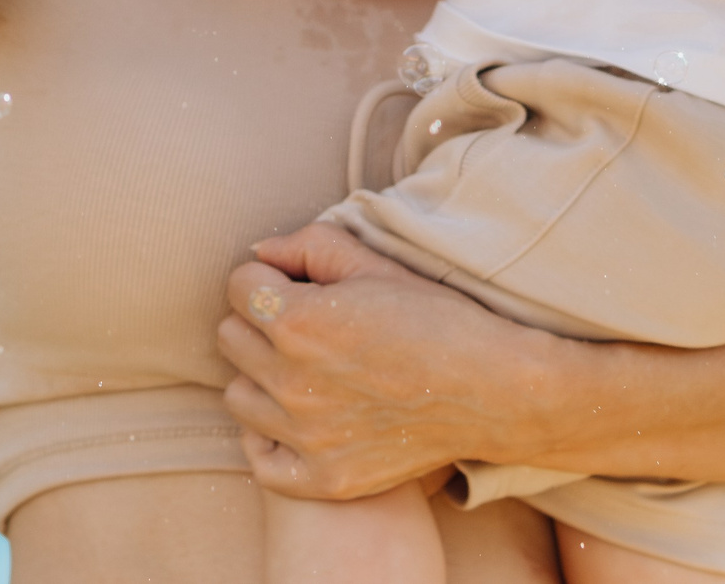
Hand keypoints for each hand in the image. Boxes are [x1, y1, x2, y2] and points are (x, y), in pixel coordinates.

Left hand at [216, 223, 552, 499]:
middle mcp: (291, 382)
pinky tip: (304, 418)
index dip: (268, 277)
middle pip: (229, 338)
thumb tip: (259, 254)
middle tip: (306, 326)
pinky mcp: (323, 479)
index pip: (237, 286)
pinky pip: (258, 457)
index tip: (298, 286)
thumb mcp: (375, 264)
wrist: (494, 391)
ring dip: (261, 378)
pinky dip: (271, 438)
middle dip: (259, 322)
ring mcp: (305, 438)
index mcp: (299, 321)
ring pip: (237, 396)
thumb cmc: (437, 318)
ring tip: (308, 371)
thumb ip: (308, 245)